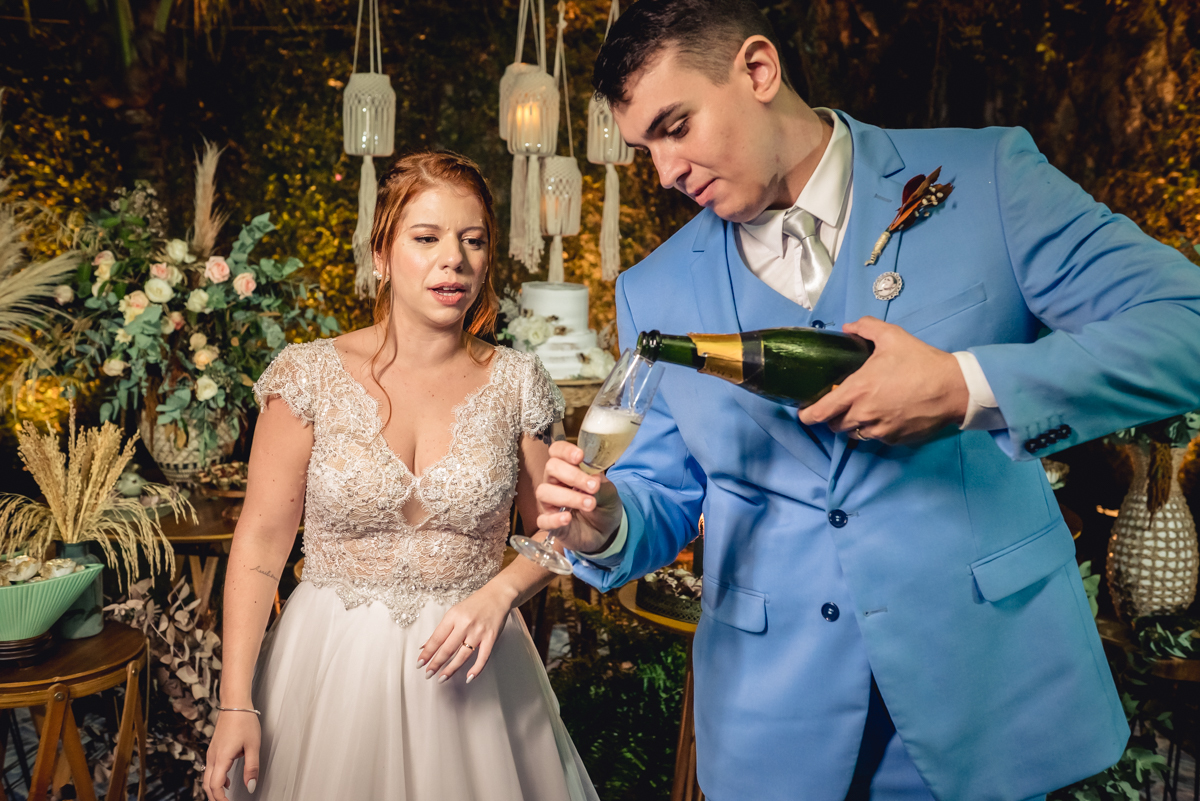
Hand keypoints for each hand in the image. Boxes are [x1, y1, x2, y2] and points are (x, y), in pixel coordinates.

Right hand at [204, 708, 259, 799]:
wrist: (235, 704)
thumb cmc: (244, 721)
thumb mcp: (253, 746)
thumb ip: (252, 768)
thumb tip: (251, 786)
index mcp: (221, 758)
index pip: (215, 786)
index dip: (221, 799)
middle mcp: (213, 757)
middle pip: (207, 785)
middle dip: (214, 797)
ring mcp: (212, 753)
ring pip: (207, 778)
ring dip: (214, 789)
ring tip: (225, 797)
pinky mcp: (214, 749)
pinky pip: (210, 770)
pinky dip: (215, 780)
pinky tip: (226, 781)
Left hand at [418, 581, 512, 683]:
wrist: (497, 595)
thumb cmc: (474, 604)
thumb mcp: (454, 612)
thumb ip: (441, 630)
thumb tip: (425, 646)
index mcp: (453, 616)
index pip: (437, 638)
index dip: (427, 652)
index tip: (420, 663)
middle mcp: (465, 624)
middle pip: (448, 648)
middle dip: (436, 663)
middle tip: (428, 674)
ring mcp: (479, 632)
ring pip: (463, 655)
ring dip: (451, 669)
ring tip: (442, 678)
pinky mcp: (491, 637)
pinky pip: (483, 657)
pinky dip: (476, 669)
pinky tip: (469, 677)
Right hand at [535, 440, 623, 553]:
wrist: (606, 531)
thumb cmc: (603, 505)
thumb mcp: (609, 493)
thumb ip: (601, 484)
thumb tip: (594, 477)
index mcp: (569, 468)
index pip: (557, 451)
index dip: (565, 451)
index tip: (580, 456)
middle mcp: (555, 482)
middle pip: (551, 468)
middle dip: (573, 475)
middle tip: (593, 487)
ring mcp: (550, 503)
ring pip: (544, 492)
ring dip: (568, 497)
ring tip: (590, 504)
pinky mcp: (550, 524)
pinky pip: (543, 520)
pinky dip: (554, 519)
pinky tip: (567, 518)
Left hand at [798, 316, 968, 444]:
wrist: (954, 388)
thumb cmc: (921, 361)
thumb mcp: (893, 336)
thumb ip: (866, 328)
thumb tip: (848, 327)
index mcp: (857, 390)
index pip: (820, 413)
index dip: (807, 415)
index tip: (804, 413)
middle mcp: (864, 414)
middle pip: (835, 426)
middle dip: (834, 417)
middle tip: (841, 404)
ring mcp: (880, 430)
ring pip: (855, 434)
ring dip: (854, 425)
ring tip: (864, 410)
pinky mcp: (895, 440)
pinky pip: (876, 438)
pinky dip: (875, 430)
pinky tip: (885, 415)